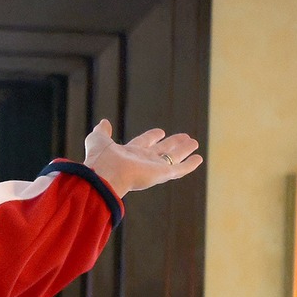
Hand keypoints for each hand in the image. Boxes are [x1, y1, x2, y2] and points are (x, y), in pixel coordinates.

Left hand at [82, 120, 201, 198]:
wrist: (105, 174)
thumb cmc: (100, 158)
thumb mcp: (98, 139)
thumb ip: (102, 131)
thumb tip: (103, 122)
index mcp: (129, 152)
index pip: (143, 143)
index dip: (152, 137)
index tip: (160, 132)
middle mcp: (143, 160)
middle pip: (161, 150)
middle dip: (172, 143)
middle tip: (184, 137)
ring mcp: (154, 168)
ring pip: (173, 158)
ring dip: (184, 150)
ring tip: (194, 142)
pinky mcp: (163, 174)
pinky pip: (180, 169)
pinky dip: (190, 164)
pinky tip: (199, 158)